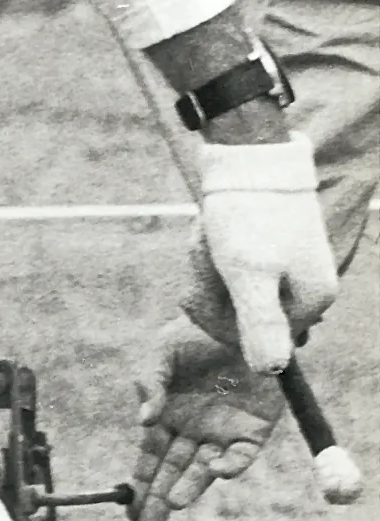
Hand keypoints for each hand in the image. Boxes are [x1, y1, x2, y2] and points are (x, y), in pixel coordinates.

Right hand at [130, 316, 285, 520]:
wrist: (239, 321)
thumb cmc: (194, 334)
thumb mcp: (161, 351)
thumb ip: (148, 382)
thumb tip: (144, 421)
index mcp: (167, 415)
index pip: (149, 456)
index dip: (139, 482)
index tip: (129, 507)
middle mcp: (192, 431)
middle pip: (171, 473)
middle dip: (157, 501)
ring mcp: (222, 434)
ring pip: (202, 470)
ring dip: (187, 488)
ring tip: (173, 502)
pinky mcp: (252, 433)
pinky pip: (240, 457)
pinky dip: (229, 466)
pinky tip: (215, 469)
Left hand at [189, 132, 337, 372]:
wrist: (248, 148)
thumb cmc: (248, 212)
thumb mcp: (249, 273)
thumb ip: (261, 325)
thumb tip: (271, 372)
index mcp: (311, 300)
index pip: (260, 342)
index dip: (222, 320)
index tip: (208, 282)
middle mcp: (306, 287)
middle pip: (245, 313)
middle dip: (215, 285)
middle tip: (209, 248)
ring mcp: (289, 264)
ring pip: (235, 287)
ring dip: (210, 264)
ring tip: (208, 234)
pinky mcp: (270, 245)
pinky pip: (234, 263)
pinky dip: (215, 248)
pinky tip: (211, 228)